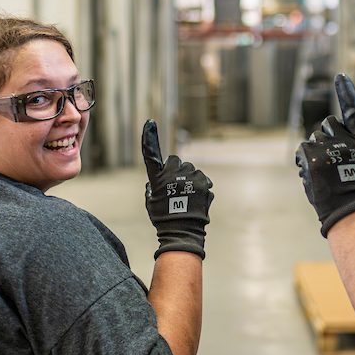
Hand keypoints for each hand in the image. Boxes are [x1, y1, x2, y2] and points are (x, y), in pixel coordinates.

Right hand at [142, 120, 213, 258]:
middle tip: (176, 187)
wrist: (182, 231)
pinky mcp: (205, 183)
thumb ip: (153, 187)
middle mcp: (174, 173)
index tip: (150, 123)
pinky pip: (203, 180)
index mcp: (158, 177)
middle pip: (176, 161)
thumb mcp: (151, 201)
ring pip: (192, 171)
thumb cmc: (163, 218)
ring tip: (187, 197)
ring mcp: (191, 177)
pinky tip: (196, 200)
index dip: (149, 138)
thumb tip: (157, 183)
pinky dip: (201, 187)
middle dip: (177, 170)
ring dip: (190, 179)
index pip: (151, 154)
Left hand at [295, 73, 354, 236]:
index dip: (347, 92)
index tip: (340, 76)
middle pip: (328, 124)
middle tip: (329, 159)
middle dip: (325, 137)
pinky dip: (304, 160)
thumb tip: (329, 131)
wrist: (343, 208)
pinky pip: (302, 148)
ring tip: (323, 171)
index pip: (354, 111)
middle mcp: (345, 140)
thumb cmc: (350, 188)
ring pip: (314, 138)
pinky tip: (312, 173)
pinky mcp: (311, 154)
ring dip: (314, 152)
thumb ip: (347, 144)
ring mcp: (328, 147)